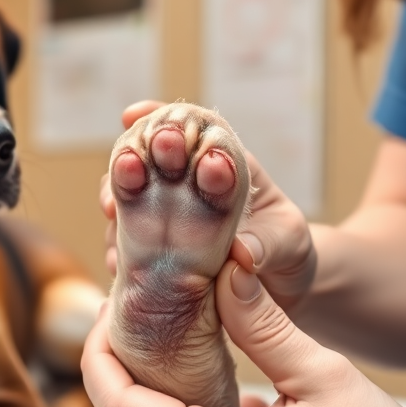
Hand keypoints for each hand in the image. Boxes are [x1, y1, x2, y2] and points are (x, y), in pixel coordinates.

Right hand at [100, 100, 317, 310]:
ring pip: (130, 198)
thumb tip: (244, 253)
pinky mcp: (156, 252)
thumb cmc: (289, 254)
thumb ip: (269, 243)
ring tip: (115, 210)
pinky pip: (126, 243)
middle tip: (129, 165)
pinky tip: (118, 260)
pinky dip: (118, 247)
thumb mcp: (290, 244)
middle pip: (149, 159)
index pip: (190, 132)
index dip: (159, 117)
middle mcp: (189, 187)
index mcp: (225, 167)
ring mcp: (168, 218)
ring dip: (118, 198)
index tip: (133, 115)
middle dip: (132, 156)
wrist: (278, 291)